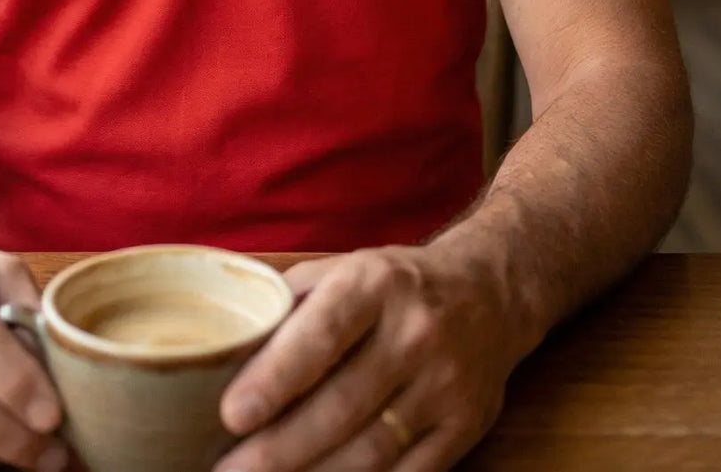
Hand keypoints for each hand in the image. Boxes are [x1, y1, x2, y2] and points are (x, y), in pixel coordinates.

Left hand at [214, 247, 520, 471]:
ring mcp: (445, 383)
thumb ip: (293, 303)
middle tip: (229, 469)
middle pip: (342, 404)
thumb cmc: (396, 283)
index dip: (277, 377)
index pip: (323, 334)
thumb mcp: (347, 268)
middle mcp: (416, 332)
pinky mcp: (465, 425)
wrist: (491, 292)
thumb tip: (228, 346)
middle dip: (280, 447)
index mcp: (377, 283)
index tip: (233, 413)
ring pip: (372, 448)